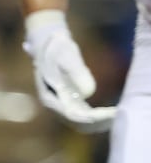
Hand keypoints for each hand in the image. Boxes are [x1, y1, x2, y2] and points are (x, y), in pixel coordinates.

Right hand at [24, 11, 115, 132]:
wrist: (47, 42)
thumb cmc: (56, 48)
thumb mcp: (66, 57)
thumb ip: (77, 74)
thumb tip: (89, 93)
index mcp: (50, 98)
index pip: (72, 114)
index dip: (92, 117)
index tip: (110, 114)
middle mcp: (53, 104)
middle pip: (76, 120)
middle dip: (96, 121)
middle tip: (116, 116)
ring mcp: (59, 102)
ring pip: (78, 118)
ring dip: (96, 120)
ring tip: (114, 116)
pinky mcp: (66, 98)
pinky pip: (80, 112)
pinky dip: (93, 114)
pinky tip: (107, 112)